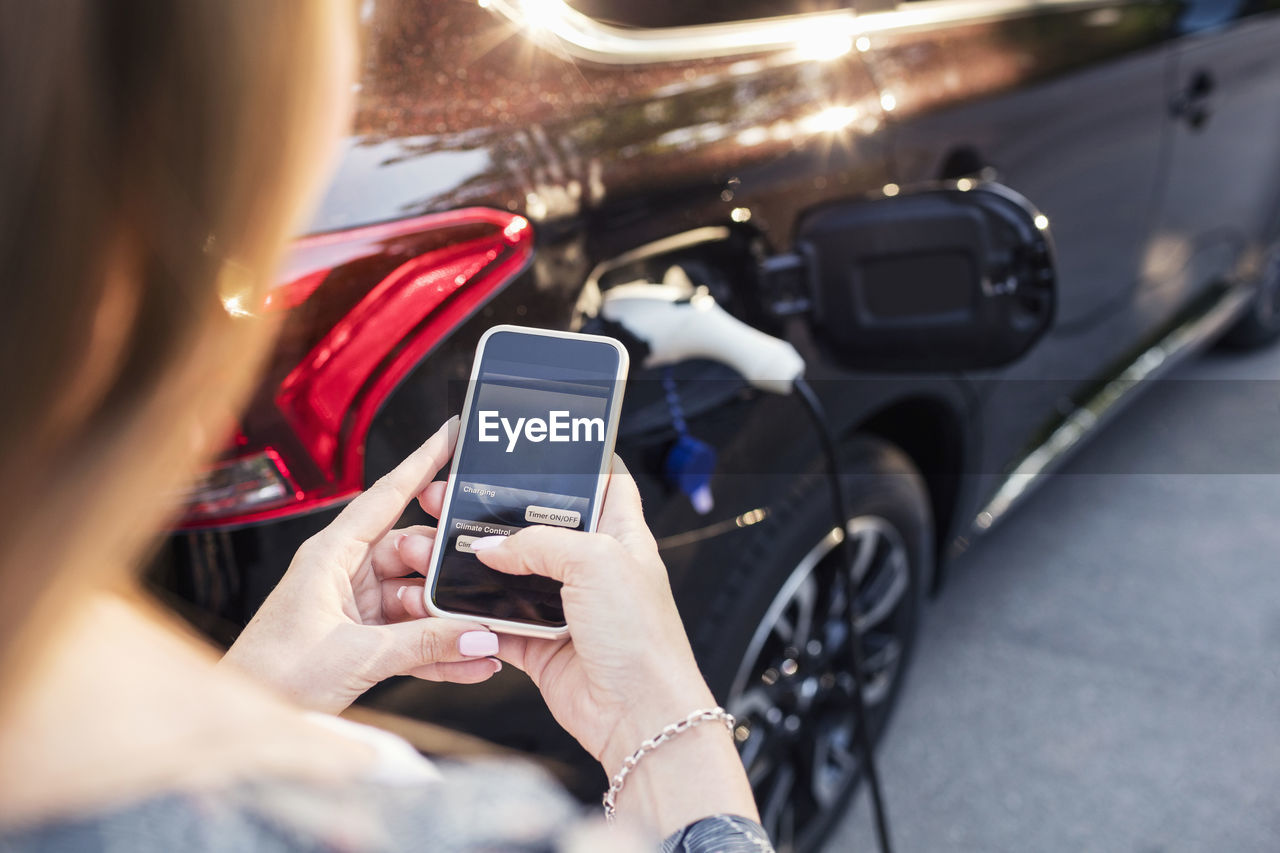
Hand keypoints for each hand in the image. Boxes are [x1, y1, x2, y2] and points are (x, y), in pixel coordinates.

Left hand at [221, 419, 501, 713]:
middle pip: (412, 551)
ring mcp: (353, 604)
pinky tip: (467, 660)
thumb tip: (474, 636)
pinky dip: (438, 647)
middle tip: (475, 582)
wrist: (245, 719)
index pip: (386, 496)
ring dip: (447, 617)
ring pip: (417, 596)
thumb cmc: (270, 676)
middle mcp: (342, 571)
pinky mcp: (360, 637)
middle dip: (446, 568)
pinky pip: (411, 633)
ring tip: (478, 632)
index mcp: (329, 554)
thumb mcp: (356, 655)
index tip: (451, 436)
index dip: (422, 463)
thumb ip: (422, 644)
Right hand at [460, 457, 758, 832]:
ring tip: (442, 547)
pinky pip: (498, 622)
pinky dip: (475, 615)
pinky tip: (452, 601)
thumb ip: (539, 542)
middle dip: (502, 516)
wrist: (639, 716)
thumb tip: (493, 546)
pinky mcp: (543, 645)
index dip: (577, 466)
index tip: (538, 452)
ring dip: (479, 567)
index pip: (605, 484)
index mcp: (621, 536)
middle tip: (461, 499)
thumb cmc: (642, 639)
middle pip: (543, 528)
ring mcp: (567, 607)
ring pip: (513, 575)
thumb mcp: (595, 561)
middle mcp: (595, 569)